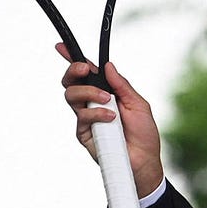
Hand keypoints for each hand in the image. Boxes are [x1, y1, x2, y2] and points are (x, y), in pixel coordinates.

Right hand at [58, 44, 164, 198]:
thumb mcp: (138, 104)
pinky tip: (110, 119)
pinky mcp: (83, 132)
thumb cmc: (144, 134)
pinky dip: (96, 113)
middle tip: (85, 69)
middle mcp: (92, 103)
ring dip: (88, 92)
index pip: (86, 73)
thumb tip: (108, 66)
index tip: (62, 47)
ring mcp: (86, 117)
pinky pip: (82, 116)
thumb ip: (122, 85)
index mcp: (105, 92)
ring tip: (106, 100)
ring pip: (71, 96)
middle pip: (71, 82)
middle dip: (74, 70)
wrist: (144, 160)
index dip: (73, 59)